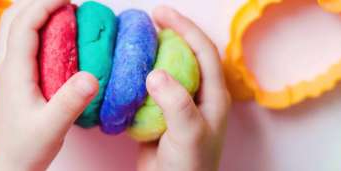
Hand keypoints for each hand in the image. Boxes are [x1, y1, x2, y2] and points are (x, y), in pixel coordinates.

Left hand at [0, 0, 98, 169]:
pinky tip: (52, 35)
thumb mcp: (53, 126)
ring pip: (12, 27)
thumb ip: (71, 101)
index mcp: (13, 72)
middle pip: (13, 18)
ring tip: (61, 11)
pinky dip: (33, 27)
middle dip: (37, 3)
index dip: (44, 4)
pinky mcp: (9, 77)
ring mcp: (4, 70)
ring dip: (33, 12)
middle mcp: (4, 66)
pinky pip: (17, 41)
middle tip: (66, 1)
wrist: (9, 164)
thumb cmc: (28, 147)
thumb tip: (92, 76)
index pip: (25, 24)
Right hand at [137, 6, 230, 170]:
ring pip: (168, 69)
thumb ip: (176, 103)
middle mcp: (199, 96)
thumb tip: (155, 73)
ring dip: (153, 52)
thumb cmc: (189, 168)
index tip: (161, 14)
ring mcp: (180, 105)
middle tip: (148, 19)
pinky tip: (127, 70)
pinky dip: (139, 75)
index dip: (185, 28)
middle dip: (170, 33)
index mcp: (213, 96)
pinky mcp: (162, 115)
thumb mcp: (189, 134)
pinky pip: (151, 88)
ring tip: (136, 40)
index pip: (203, 51)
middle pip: (186, 54)